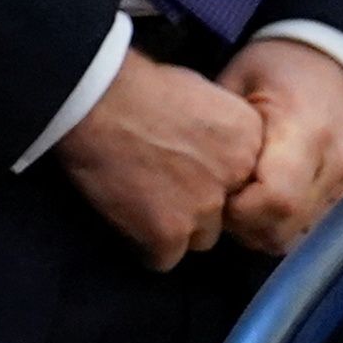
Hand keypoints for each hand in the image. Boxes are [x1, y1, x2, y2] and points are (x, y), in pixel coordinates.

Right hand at [57, 51, 266, 271]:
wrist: (92, 99)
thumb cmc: (135, 85)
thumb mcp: (198, 92)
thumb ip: (216, 129)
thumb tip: (208, 146)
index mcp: (249, 139)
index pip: (247, 180)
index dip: (217, 178)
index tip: (190, 168)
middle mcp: (236, 178)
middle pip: (226, 212)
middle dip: (198, 205)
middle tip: (161, 185)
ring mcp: (204, 209)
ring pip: (199, 238)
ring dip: (173, 226)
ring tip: (140, 201)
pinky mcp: (167, 232)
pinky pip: (162, 258)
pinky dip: (143, 243)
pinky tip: (125, 217)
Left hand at [219, 40, 342, 255]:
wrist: (334, 60)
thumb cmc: (276, 66)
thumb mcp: (237, 80)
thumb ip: (218, 129)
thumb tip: (187, 171)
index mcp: (306, 130)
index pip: (276, 199)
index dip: (236, 211)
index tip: (211, 194)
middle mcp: (335, 163)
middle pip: (285, 228)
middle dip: (244, 227)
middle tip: (218, 200)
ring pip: (298, 236)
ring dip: (261, 229)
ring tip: (239, 199)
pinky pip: (311, 226)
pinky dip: (282, 223)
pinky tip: (262, 200)